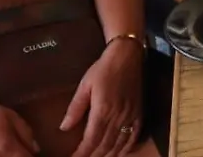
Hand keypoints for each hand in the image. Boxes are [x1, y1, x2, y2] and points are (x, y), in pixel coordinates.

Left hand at [61, 40, 143, 156]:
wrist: (127, 56)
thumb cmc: (103, 69)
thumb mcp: (85, 85)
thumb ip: (75, 108)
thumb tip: (63, 127)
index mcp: (103, 110)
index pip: (91, 140)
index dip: (82, 153)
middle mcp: (118, 117)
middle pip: (105, 146)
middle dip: (93, 156)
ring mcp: (130, 116)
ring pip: (119, 144)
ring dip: (108, 155)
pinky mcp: (139, 113)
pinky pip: (134, 136)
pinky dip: (126, 148)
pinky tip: (119, 153)